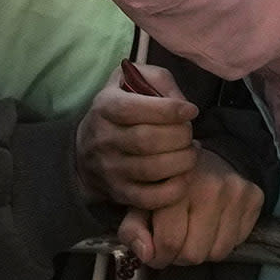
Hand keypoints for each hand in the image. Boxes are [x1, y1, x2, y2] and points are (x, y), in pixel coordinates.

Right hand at [75, 64, 198, 208]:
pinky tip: (184, 174)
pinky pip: (151, 198)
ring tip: (191, 151)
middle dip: (180, 135)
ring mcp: (109, 169)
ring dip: (183, 160)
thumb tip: (181, 103)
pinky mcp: (119, 193)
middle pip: (147, 140)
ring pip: (152, 169)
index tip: (191, 110)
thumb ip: (160, 82)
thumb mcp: (133, 81)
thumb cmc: (123, 108)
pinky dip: (176, 188)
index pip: (135, 109)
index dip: (169, 110)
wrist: (88, 148)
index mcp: (105, 107)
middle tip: (190, 133)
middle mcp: (103, 139)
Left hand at [116, 148, 262, 268]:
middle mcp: (212, 187)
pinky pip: (237, 242)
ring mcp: (237, 192)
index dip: (158, 257)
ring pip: (218, 253)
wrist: (205, 155)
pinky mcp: (255, 197)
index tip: (155, 252)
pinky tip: (214, 225)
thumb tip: (146, 254)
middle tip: (176, 242)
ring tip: (194, 233)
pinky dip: (222, 241)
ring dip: (203, 251)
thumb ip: (132, 230)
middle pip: (194, 254)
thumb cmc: (167, 184)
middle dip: (180, 256)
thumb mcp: (139, 203)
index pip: (169, 243)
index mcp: (177, 186)